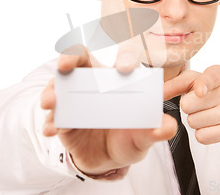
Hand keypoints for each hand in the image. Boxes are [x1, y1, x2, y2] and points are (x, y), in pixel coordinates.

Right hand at [40, 45, 177, 177]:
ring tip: (50, 103)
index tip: (125, 68)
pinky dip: (50, 122)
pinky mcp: (62, 121)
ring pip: (58, 86)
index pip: (120, 57)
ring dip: (52, 92)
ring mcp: (74, 101)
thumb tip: (169, 126)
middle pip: (78, 59)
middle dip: (69, 56)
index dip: (123, 56)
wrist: (109, 162)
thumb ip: (155, 131)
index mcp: (117, 81)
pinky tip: (51, 130)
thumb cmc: (129, 139)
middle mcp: (93, 85)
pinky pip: (53, 117)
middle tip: (64, 65)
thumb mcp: (145, 137)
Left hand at [164, 65, 219, 162]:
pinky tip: (214, 127)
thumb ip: (177, 84)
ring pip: (192, 121)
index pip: (209, 77)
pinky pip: (201, 136)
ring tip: (209, 115)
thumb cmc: (215, 95)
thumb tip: (158, 92)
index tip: (200, 92)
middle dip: (188, 107)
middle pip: (187, 104)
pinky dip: (202, 134)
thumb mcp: (199, 82)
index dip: (202, 84)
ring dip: (195, 121)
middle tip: (202, 105)